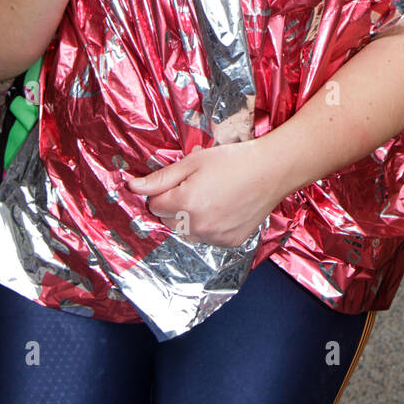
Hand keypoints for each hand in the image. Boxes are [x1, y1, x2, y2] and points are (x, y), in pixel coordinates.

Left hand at [123, 139, 283, 248]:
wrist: (271, 170)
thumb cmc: (232, 161)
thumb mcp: (192, 162)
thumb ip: (160, 178)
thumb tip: (132, 186)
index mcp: (186, 203)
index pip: (154, 206)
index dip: (163, 192)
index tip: (178, 181)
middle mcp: (199, 225)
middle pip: (168, 221)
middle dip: (174, 206)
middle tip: (195, 187)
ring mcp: (216, 237)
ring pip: (187, 232)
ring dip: (190, 219)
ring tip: (211, 197)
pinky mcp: (230, 242)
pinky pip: (207, 238)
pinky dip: (209, 227)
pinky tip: (223, 208)